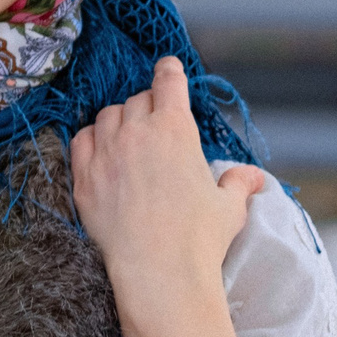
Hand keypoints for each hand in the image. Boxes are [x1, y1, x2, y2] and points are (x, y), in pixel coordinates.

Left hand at [69, 57, 267, 327]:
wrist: (158, 270)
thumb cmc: (199, 238)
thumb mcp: (229, 207)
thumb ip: (238, 183)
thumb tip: (255, 177)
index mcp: (176, 128)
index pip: (169, 82)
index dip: (169, 70)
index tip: (167, 66)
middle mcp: (137, 131)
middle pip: (138, 100)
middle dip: (148, 106)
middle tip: (154, 122)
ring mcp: (106, 152)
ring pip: (107, 116)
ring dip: (119, 119)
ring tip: (126, 136)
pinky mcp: (84, 177)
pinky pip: (81, 140)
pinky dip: (91, 138)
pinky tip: (98, 149)